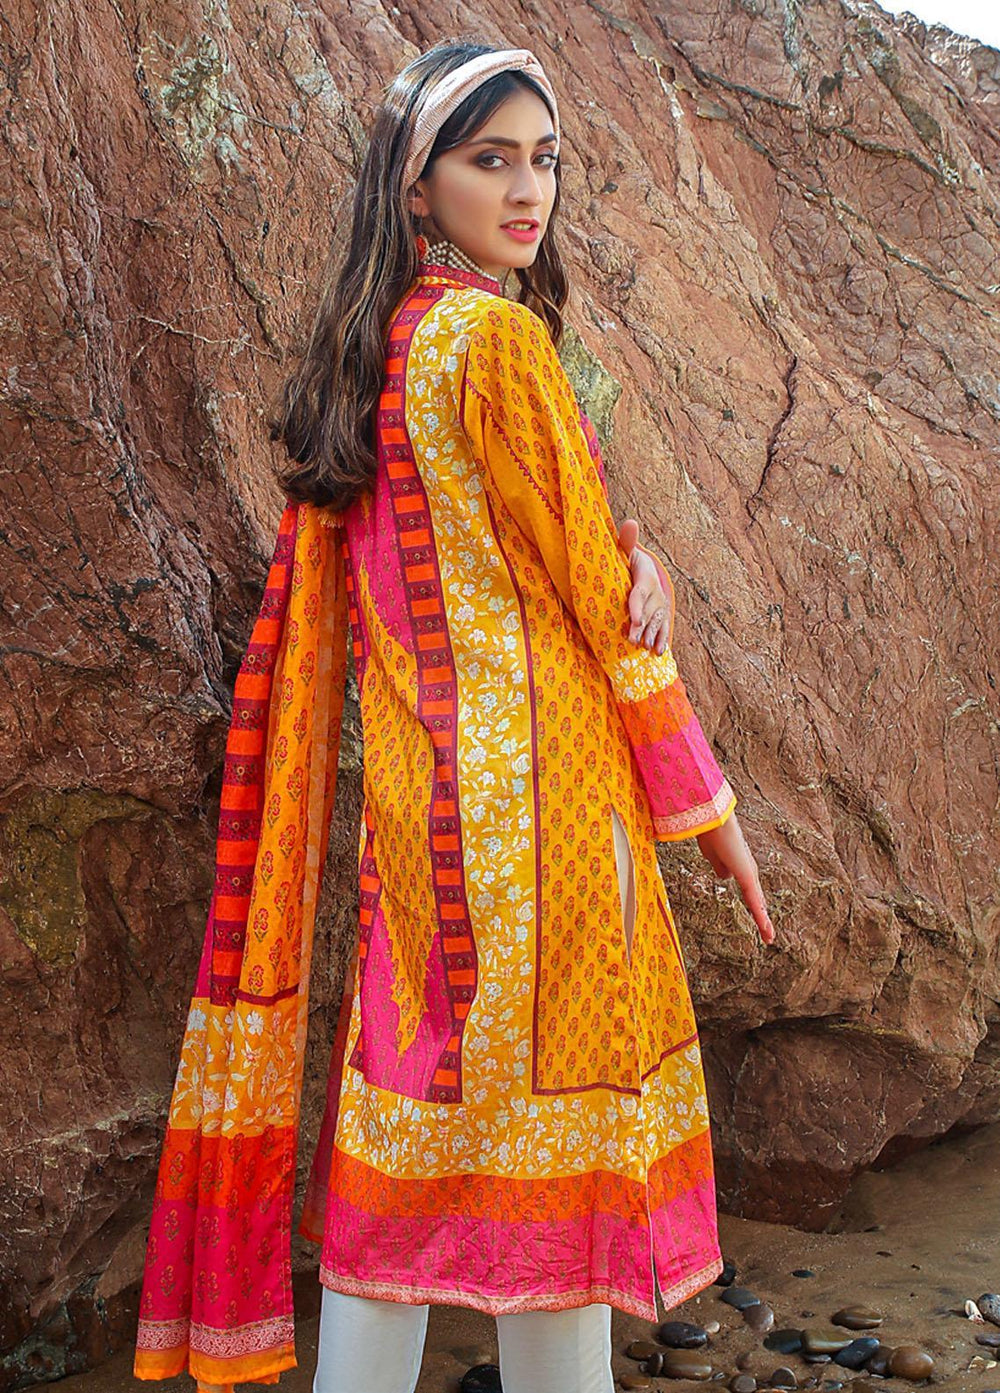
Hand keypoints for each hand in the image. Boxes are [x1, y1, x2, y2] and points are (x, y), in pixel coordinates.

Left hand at [619, 518, 672, 655]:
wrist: (644, 568)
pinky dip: (661, 640)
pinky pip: (663, 628)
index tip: (634, 620)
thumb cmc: (630, 560)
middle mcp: (656, 593)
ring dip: (651, 636)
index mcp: (645, 577)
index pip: (641, 593)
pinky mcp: (662, 615)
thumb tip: (630, 522)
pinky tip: (657, 653)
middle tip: (633, 641)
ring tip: (644, 648)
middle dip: (642, 627)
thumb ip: (626, 541)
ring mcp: (660, 605)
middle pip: (649, 612)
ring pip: (657, 622)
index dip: (638, 607)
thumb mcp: (627, 550)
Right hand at [696, 812, 774, 944]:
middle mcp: (748, 871)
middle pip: (757, 900)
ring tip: (769, 938)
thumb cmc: (710, 832)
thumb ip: (719, 866)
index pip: (749, 892)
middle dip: (762, 917)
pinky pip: (755, 900)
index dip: (754, 906)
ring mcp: (749, 874)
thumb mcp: (712, 855)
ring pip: (758, 903)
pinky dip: (760, 916)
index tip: (759, 919)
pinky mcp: (747, 875)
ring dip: (763, 921)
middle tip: (768, 934)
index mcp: (739, 867)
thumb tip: (725, 877)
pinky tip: (766, 929)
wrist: (713, 820)